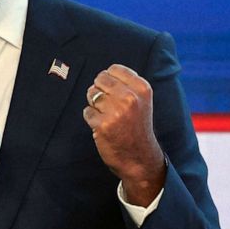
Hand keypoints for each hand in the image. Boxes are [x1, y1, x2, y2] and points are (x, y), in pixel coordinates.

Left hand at [82, 64, 165, 206]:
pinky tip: (102, 127)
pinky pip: (87, 112)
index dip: (109, 80)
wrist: (140, 158)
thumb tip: (103, 75)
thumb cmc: (137, 128)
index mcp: (142, 88)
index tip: (113, 93)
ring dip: (94, 105)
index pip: (114, 69)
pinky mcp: (103, 125)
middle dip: (100, 91)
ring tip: (107, 117)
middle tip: (108, 106)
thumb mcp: (142, 102)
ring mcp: (116, 111)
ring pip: (91, 94)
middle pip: (100, 79)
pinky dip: (91, 119)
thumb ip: (126, 86)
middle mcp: (130, 98)